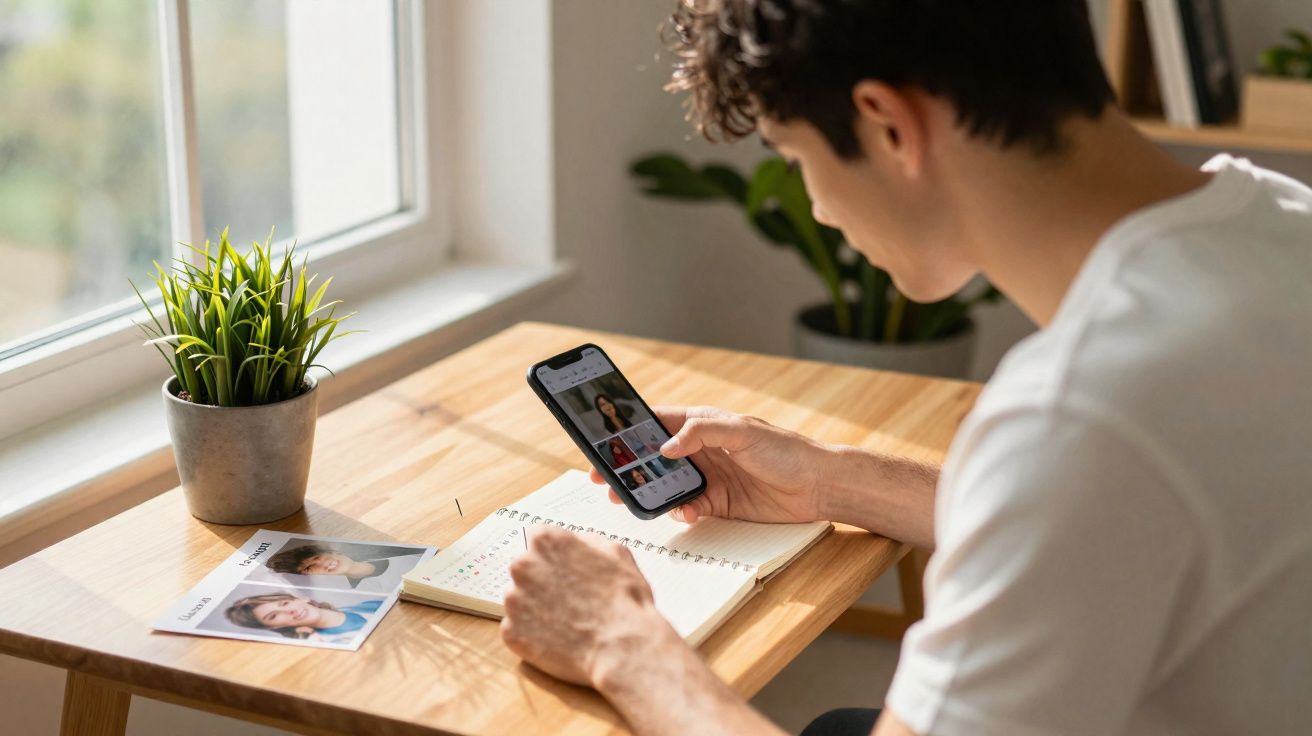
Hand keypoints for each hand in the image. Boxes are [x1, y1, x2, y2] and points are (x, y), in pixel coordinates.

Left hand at [500, 526, 679, 685]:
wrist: (621, 647)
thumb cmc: (623, 601)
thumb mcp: (615, 552)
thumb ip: (587, 541)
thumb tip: (576, 543)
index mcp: (548, 542)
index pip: (539, 538)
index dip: (555, 555)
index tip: (564, 567)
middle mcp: (524, 567)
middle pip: (526, 569)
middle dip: (542, 580)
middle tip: (568, 597)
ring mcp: (515, 601)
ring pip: (520, 600)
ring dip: (536, 608)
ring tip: (566, 620)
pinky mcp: (512, 633)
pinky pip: (518, 629)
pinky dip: (533, 634)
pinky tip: (558, 638)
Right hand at [591, 406, 837, 523]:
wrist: (819, 485)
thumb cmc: (786, 450)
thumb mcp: (742, 432)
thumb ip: (701, 433)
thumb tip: (665, 447)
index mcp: (703, 424)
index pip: (658, 422)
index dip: (630, 431)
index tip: (605, 442)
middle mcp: (702, 450)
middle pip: (654, 458)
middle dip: (629, 468)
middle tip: (605, 480)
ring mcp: (709, 477)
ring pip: (667, 485)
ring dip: (649, 493)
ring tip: (631, 501)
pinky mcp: (718, 504)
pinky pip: (688, 508)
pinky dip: (680, 512)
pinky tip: (683, 513)